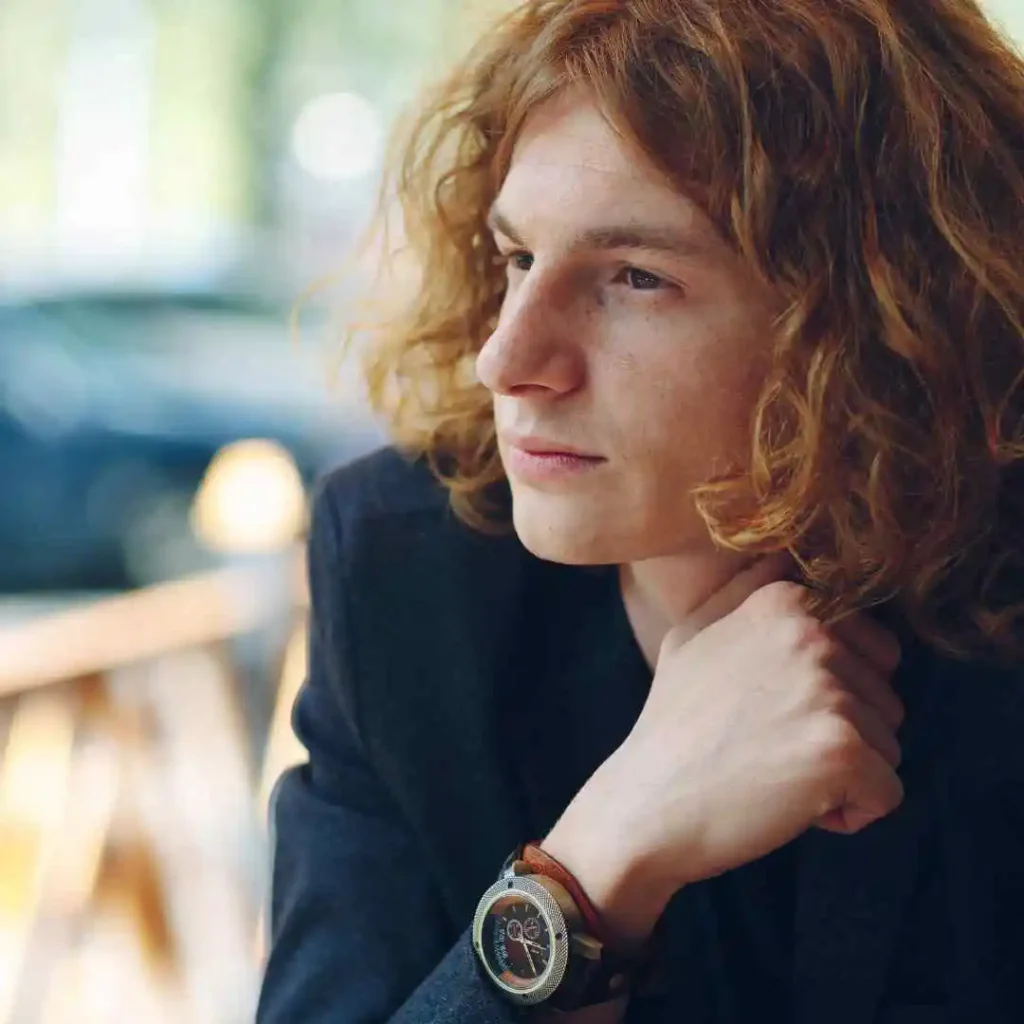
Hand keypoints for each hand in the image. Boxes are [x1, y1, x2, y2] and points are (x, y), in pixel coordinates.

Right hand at [542, 559, 903, 945]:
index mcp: (787, 599)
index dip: (834, 693)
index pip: (876, 651)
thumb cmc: (673, 723)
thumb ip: (749, 590)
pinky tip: (790, 805)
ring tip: (773, 771)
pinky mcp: (840, 748)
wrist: (646, 804)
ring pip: (887, 745)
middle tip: (769, 743)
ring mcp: (827, 689)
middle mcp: (812, 632)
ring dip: (843, 772)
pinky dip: (848, 812)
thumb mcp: (694, 633)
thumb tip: (786, 553)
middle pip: (886, 699)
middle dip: (843, 732)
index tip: (774, 709)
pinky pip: (886, 792)